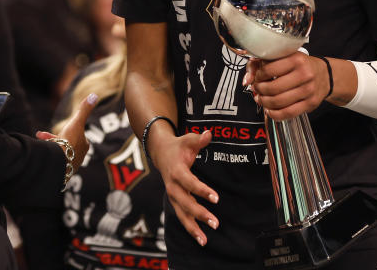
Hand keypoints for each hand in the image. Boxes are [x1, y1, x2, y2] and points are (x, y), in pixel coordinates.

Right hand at [36, 93, 97, 171]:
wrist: (59, 162)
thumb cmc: (69, 141)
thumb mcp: (76, 122)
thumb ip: (84, 110)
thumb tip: (94, 95)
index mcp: (84, 145)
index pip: (75, 135)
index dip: (65, 130)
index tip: (57, 129)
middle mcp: (79, 156)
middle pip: (66, 144)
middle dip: (54, 139)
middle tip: (41, 136)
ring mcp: (70, 165)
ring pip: (59, 153)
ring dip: (49, 147)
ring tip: (39, 146)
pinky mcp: (62, 173)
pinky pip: (55, 163)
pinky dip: (49, 157)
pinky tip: (42, 157)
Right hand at [151, 128, 219, 246]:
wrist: (160, 152)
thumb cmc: (178, 146)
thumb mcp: (187, 139)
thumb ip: (199, 139)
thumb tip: (209, 134)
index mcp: (176, 171)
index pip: (189, 183)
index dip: (202, 190)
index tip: (216, 198)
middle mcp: (172, 186)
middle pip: (185, 203)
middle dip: (199, 214)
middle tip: (215, 223)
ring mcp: (173, 195)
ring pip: (181, 214)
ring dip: (193, 228)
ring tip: (205, 241)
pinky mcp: (175, 201)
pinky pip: (182, 217)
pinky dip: (190, 228)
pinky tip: (201, 239)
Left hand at [243, 52, 329, 119]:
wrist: (325, 75)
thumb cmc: (300, 65)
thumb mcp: (283, 57)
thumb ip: (260, 64)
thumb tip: (247, 80)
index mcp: (296, 59)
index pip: (269, 69)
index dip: (258, 76)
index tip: (257, 77)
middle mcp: (304, 74)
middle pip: (272, 88)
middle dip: (259, 90)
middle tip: (257, 89)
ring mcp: (308, 90)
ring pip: (278, 102)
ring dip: (264, 102)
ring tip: (261, 99)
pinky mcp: (310, 104)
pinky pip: (287, 113)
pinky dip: (274, 114)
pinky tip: (269, 110)